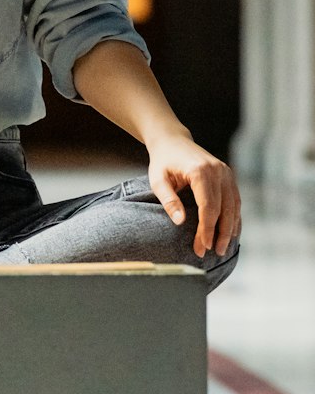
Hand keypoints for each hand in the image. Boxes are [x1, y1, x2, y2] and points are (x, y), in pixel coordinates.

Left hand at [146, 132, 241, 258]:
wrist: (172, 140)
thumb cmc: (163, 161)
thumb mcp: (157, 180)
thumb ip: (168, 200)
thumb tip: (180, 222)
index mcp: (200, 171)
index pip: (208, 207)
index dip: (206, 229)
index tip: (202, 247)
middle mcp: (218, 171)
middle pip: (224, 209)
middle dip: (219, 234)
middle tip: (214, 253)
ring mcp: (226, 172)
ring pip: (233, 206)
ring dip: (230, 229)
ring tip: (223, 248)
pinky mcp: (228, 175)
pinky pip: (235, 200)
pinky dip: (234, 217)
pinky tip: (231, 232)